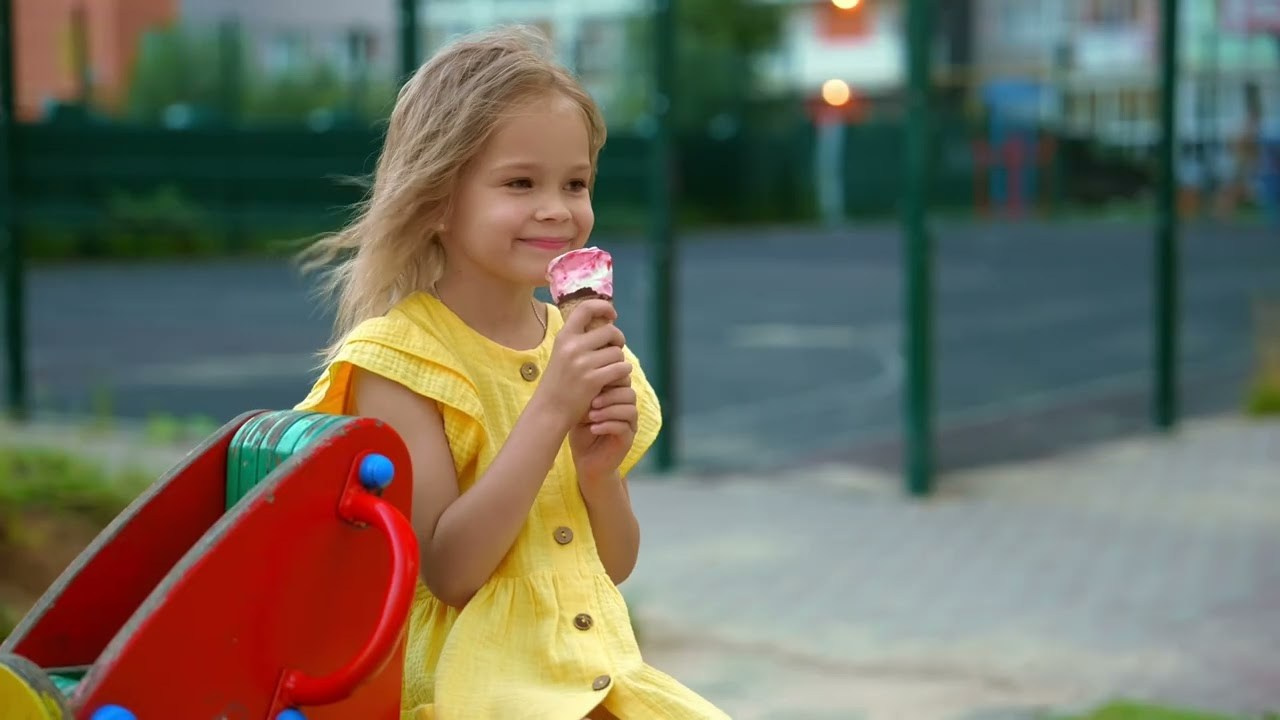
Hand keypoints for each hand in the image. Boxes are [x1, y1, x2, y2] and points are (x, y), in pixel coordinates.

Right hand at [532, 299, 629, 432]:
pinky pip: (621, 368)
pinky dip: (623, 373)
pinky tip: (615, 379)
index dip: (603, 306)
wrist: (549, 410)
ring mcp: (583, 363)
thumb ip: (579, 340)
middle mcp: (573, 346)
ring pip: (617, 352)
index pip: (586, 308)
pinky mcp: (593, 380)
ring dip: (619, 360)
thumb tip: (606, 325)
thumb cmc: (558, 383)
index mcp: (564, 336)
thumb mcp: (562, 354)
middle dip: (618, 340)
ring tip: (611, 369)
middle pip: (610, 331)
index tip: (612, 314)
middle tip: (615, 349)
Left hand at [570, 378, 637, 489]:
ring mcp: (629, 425)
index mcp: (617, 398)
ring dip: (610, 411)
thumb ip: (586, 394)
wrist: (584, 459)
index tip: (591, 384)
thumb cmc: (581, 431)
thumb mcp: (580, 409)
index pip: (623, 381)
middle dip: (610, 396)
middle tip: (592, 402)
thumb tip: (583, 374)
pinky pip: (624, 428)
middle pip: (629, 393)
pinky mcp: (628, 440)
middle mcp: (626, 409)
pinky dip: (608, 425)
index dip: (610, 381)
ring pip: (630, 410)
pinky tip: (593, 428)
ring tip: (591, 416)